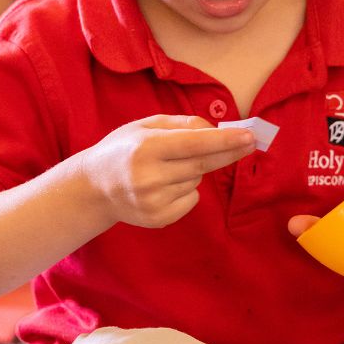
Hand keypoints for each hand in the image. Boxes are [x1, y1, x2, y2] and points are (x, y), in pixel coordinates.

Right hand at [78, 115, 255, 229]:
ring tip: (167, 167)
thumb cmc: (122, 149)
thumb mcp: (144, 125)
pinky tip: (164, 185)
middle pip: (203, 164)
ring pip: (197, 180)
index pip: (195, 144)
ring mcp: (154, 201)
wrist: (93, 188)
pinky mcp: (158, 219)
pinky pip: (191, 199)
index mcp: (146, 148)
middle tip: (250, 143)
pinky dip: (187, 189)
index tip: (249, 136)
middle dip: (230, 152)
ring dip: (194, 170)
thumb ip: (181, 124)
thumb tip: (214, 130)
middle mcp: (150, 176)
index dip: (225, 141)